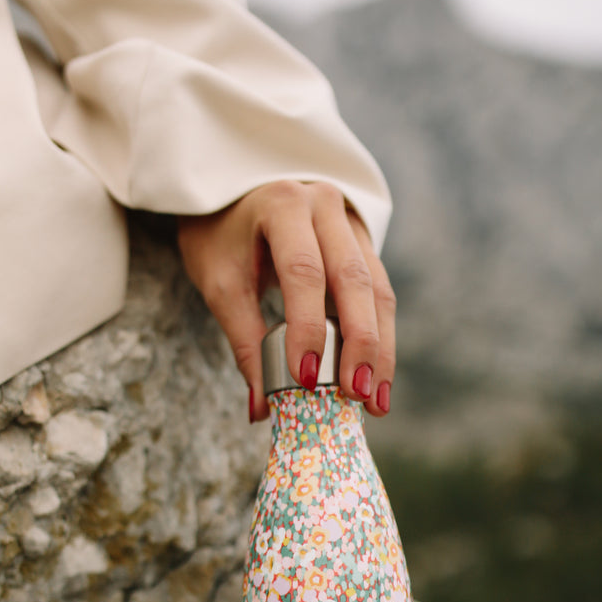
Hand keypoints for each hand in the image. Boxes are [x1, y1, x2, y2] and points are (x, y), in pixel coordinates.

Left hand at [177, 180, 395, 421]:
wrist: (238, 193)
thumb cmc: (224, 237)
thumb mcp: (221, 283)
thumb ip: (244, 342)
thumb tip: (261, 408)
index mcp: (283, 204)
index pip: (302, 271)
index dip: (307, 327)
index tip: (306, 378)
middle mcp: (325, 206)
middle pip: (353, 279)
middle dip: (359, 344)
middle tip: (356, 395)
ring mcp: (351, 224)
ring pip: (377, 290)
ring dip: (380, 349)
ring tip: (376, 401)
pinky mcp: (364, 246)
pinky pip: (379, 295)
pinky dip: (380, 340)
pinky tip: (377, 380)